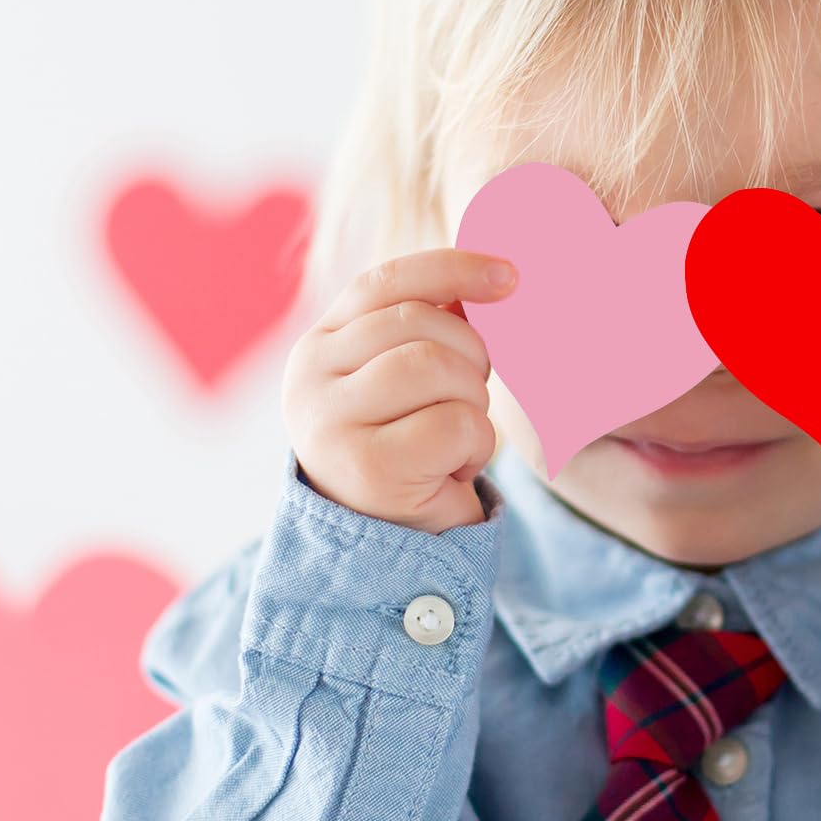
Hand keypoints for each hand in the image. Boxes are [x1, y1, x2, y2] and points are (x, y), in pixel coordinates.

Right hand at [281, 248, 518, 532]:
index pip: (387, 282)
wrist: (387, 552)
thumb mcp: (405, 381)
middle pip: (421, 325)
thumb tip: (496, 275)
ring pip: (438, 367)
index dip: (454, 269)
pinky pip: (455, 423)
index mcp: (319, 345)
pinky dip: (475, 445)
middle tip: (467, 402)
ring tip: (456, 437)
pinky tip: (454, 467)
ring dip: (472, 402)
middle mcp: (309, 377)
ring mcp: (330, 422)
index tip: (511, 277)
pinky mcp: (367, 468)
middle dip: (471, 358)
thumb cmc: (409, 453)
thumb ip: (427, 327)